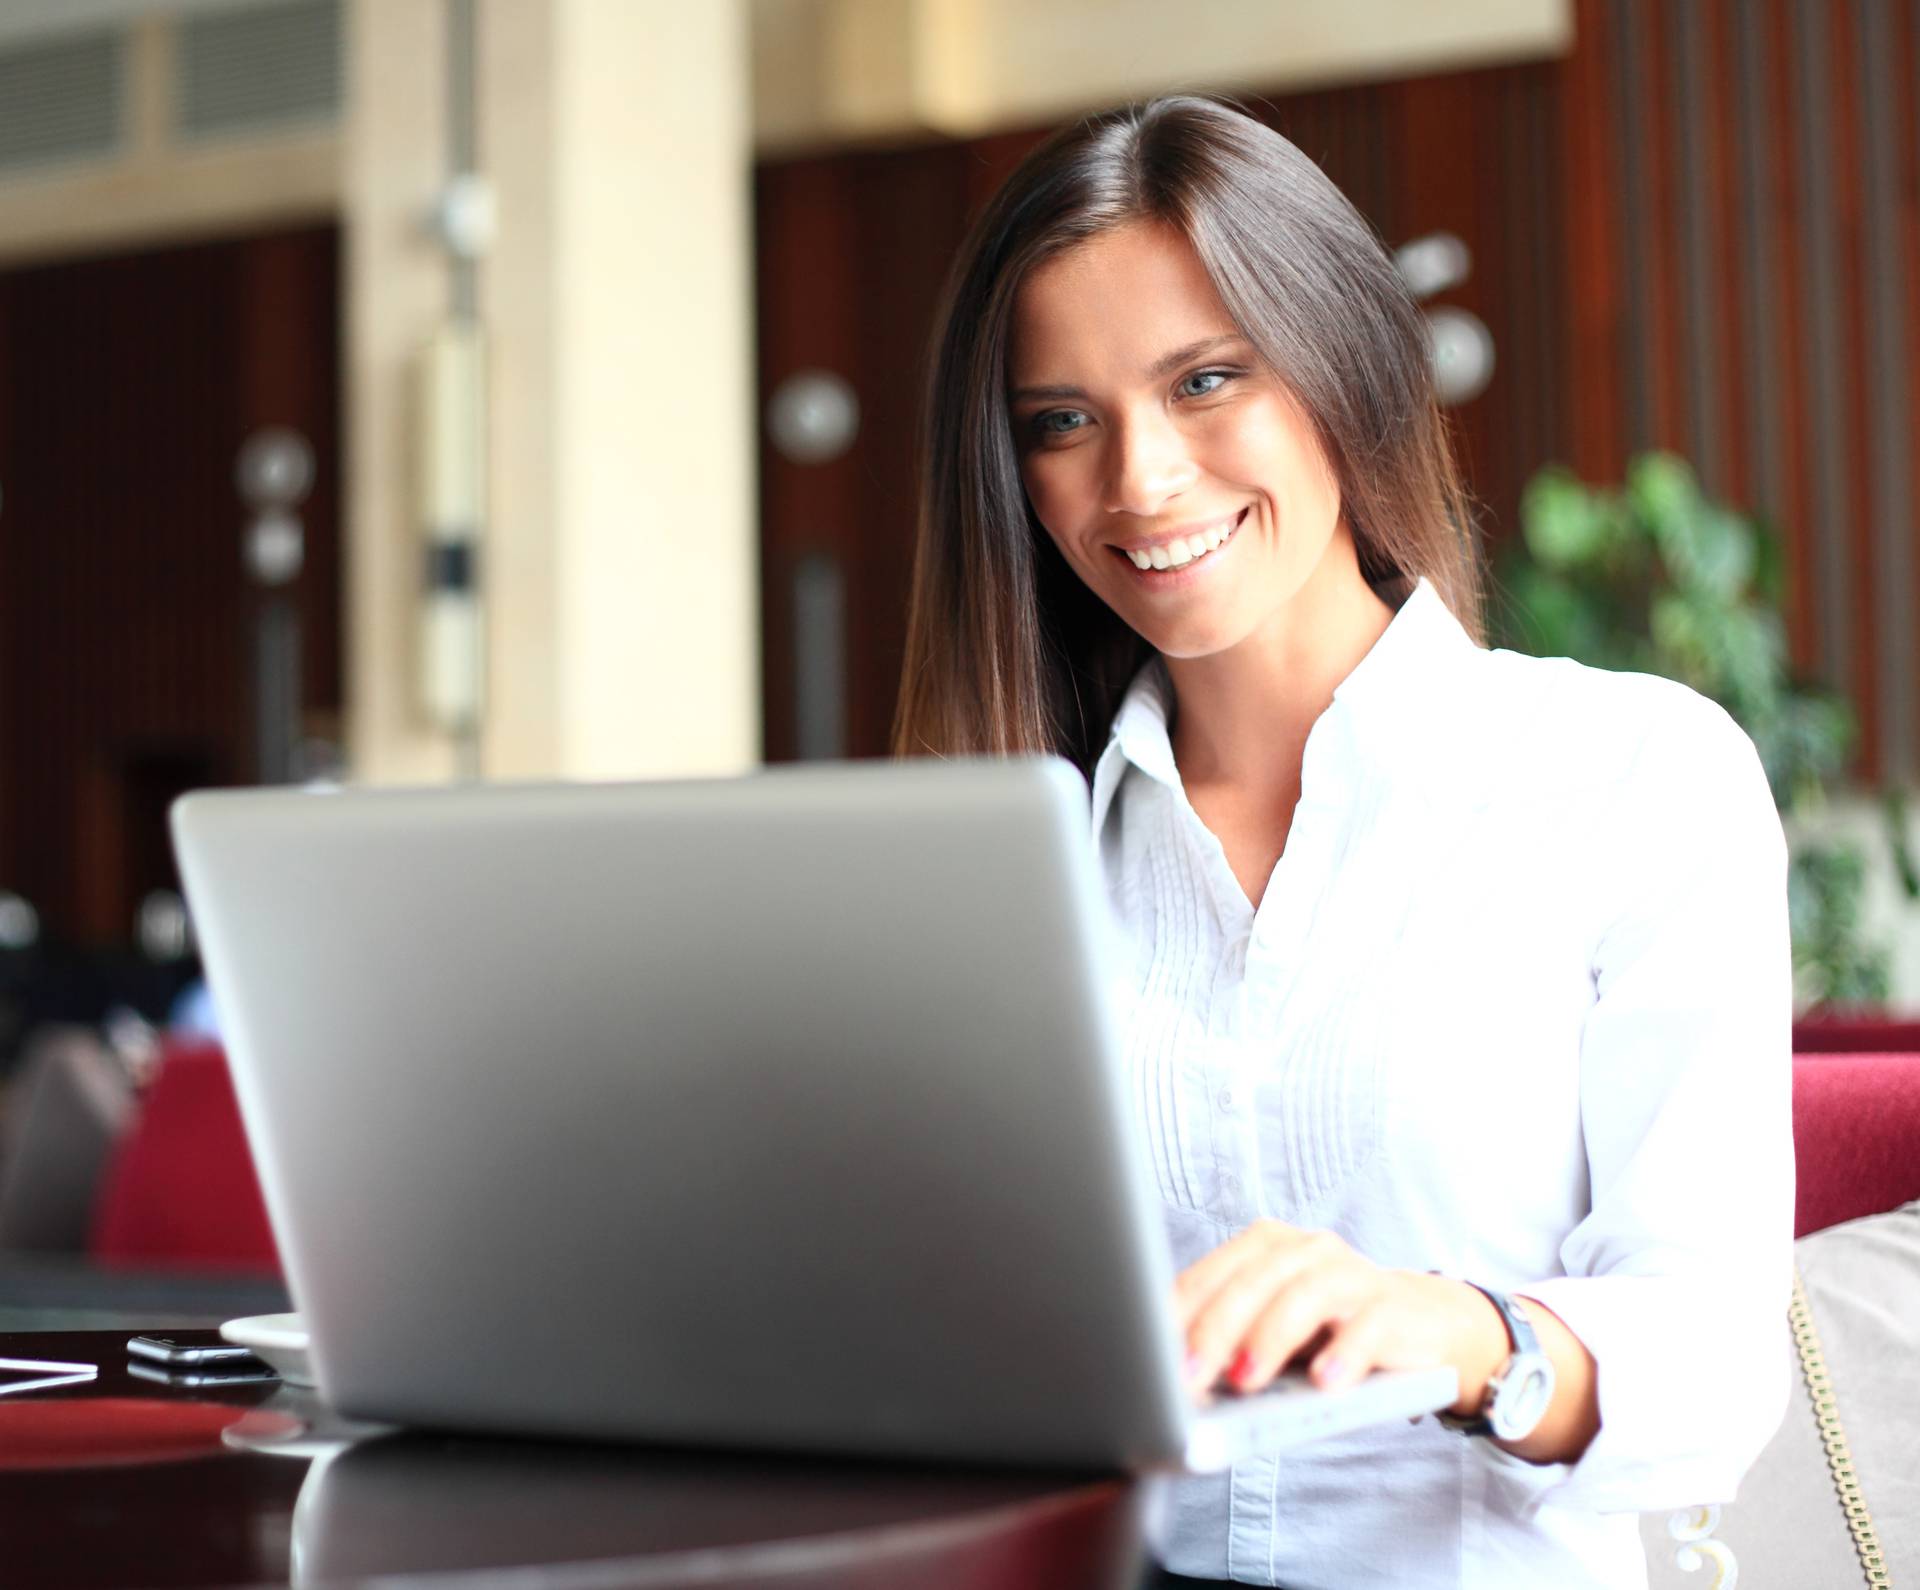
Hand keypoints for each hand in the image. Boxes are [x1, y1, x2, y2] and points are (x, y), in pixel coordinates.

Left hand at [1174, 1220, 1505, 1410]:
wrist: (1419, 1323)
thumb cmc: (1325, 1331)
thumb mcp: (1271, 1329)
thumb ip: (1231, 1339)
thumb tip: (1172, 1378)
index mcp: (1265, 1245)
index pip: (1212, 1274)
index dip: (1179, 1314)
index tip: (1149, 1353)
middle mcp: (1306, 1248)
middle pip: (1252, 1282)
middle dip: (1214, 1330)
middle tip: (1189, 1375)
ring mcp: (1352, 1272)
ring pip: (1304, 1296)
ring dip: (1270, 1339)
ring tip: (1245, 1380)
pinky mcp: (1392, 1305)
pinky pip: (1366, 1325)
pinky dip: (1344, 1353)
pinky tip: (1324, 1382)